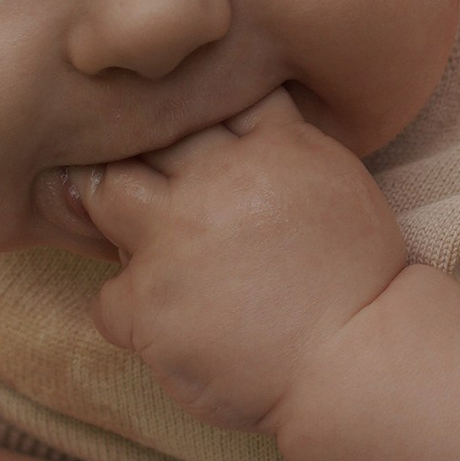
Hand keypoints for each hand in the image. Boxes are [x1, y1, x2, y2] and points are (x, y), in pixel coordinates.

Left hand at [78, 89, 410, 434]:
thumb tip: (234, 109)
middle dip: (134, 152)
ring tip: (155, 247)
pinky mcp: (146, 303)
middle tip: (148, 185)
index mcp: (270, 146)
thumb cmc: (356, 280)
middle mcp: (214, 182)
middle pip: (142, 137)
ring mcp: (173, 242)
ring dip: (114, 214)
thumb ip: (280, 141)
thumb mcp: (335, 180)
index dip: (179, 112)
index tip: (177, 136)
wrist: (357, 362)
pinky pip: (107, 294)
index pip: (201, 98)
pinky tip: (173, 321)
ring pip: (102, 194)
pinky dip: (130, 308)